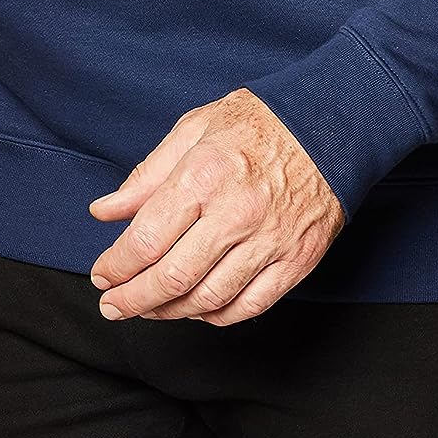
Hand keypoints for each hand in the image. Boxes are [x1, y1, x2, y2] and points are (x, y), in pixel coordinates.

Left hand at [88, 87, 344, 326]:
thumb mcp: (196, 128)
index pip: (146, 239)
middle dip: (132, 300)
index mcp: (205, 175)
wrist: (333, 123)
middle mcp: (236, 213)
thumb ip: (147, 175)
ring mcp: (269, 241)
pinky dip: (217, 316)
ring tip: (149, 309)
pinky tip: (197, 309)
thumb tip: (105, 211)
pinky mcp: (296, 260)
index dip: (116, 266)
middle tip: (112, 305)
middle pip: (172, 278)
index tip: (104, 274)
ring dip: (169, 313)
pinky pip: (249, 306)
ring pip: (208, 300)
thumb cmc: (262, 122)